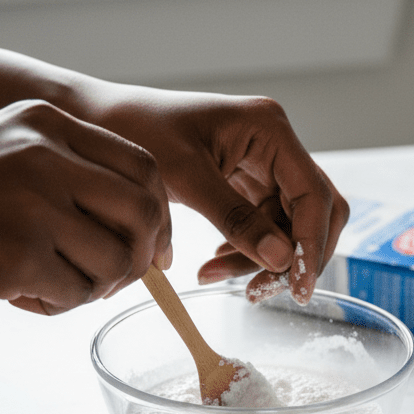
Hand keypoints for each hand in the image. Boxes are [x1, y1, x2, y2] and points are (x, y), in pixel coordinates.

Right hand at [0, 100, 171, 314]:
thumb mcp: (0, 150)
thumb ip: (67, 167)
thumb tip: (142, 217)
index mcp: (46, 122)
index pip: (143, 166)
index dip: (159, 214)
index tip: (153, 247)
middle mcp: (47, 155)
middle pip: (145, 212)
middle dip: (142, 257)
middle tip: (114, 279)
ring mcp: (35, 204)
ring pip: (117, 261)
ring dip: (95, 286)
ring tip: (51, 285)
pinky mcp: (18, 255)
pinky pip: (76, 295)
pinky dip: (56, 305)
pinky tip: (17, 294)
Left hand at [78, 82, 348, 303]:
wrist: (99, 121)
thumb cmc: (136, 130)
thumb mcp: (185, 176)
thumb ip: (235, 218)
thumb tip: (282, 259)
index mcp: (269, 129)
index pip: (314, 194)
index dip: (312, 244)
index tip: (298, 286)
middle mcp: (274, 145)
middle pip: (313, 212)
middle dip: (294, 256)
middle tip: (261, 292)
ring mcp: (261, 166)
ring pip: (287, 226)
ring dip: (260, 260)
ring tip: (211, 277)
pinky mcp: (244, 185)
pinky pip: (261, 227)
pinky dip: (243, 252)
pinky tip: (212, 264)